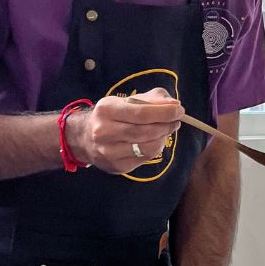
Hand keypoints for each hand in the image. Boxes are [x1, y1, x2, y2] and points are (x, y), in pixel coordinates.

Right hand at [65, 86, 183, 174]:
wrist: (85, 138)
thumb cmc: (112, 116)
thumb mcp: (126, 101)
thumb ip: (152, 99)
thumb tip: (174, 104)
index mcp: (107, 110)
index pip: (142, 112)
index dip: (164, 112)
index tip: (179, 110)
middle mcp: (104, 132)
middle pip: (146, 131)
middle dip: (167, 125)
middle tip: (176, 121)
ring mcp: (109, 151)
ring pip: (147, 147)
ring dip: (163, 138)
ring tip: (165, 130)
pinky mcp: (117, 166)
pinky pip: (144, 158)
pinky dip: (155, 149)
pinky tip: (154, 141)